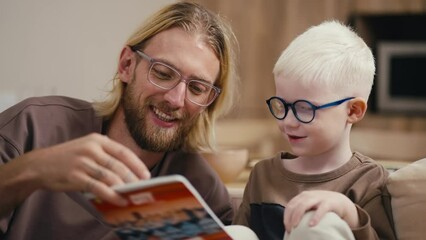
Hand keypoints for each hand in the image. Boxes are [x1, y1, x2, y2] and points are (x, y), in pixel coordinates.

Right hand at [1, 133, 149, 209]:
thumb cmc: (68, 157)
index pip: (123, 152)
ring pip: (111, 176)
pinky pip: (99, 187)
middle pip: (119, 165)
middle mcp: (91, 149)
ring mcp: (83, 162)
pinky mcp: (76, 176)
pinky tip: (119, 200)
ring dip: (124, 188)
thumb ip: (106, 155)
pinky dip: (112, 195)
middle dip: (133, 178)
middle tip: (143, 188)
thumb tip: (129, 170)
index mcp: (97, 140)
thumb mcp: (87, 147)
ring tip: (133, 196)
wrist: (39, 164)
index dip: (137, 164)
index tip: (147, 175)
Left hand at [284, 190, 358, 232]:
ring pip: (304, 205)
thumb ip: (302, 211)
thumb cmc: (323, 207)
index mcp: (303, 196)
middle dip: (290, 218)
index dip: (286, 216)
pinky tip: (311, 225)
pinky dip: (315, 217)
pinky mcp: (329, 203)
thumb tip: (291, 224)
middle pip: (295, 206)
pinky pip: (321, 210)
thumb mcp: (311, 206)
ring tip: (296, 227)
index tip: (287, 227)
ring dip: (298, 216)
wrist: (342, 203)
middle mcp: (309, 195)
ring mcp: (319, 198)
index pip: (290, 205)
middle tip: (290, 229)